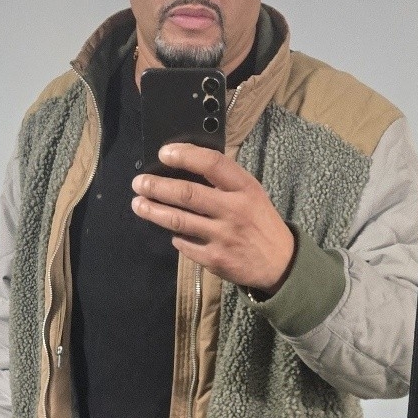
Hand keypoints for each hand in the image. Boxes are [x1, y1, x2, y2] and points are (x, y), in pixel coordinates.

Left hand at [131, 144, 295, 293]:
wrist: (280, 263)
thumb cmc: (259, 222)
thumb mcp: (251, 194)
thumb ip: (224, 182)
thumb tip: (185, 166)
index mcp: (245, 188)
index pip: (212, 164)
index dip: (185, 155)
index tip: (164, 153)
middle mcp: (234, 210)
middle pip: (187, 194)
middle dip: (157, 186)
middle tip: (139, 182)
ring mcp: (223, 236)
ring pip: (179, 221)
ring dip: (154, 211)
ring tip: (138, 204)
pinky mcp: (214, 259)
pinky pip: (184, 244)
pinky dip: (174, 235)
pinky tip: (170, 230)